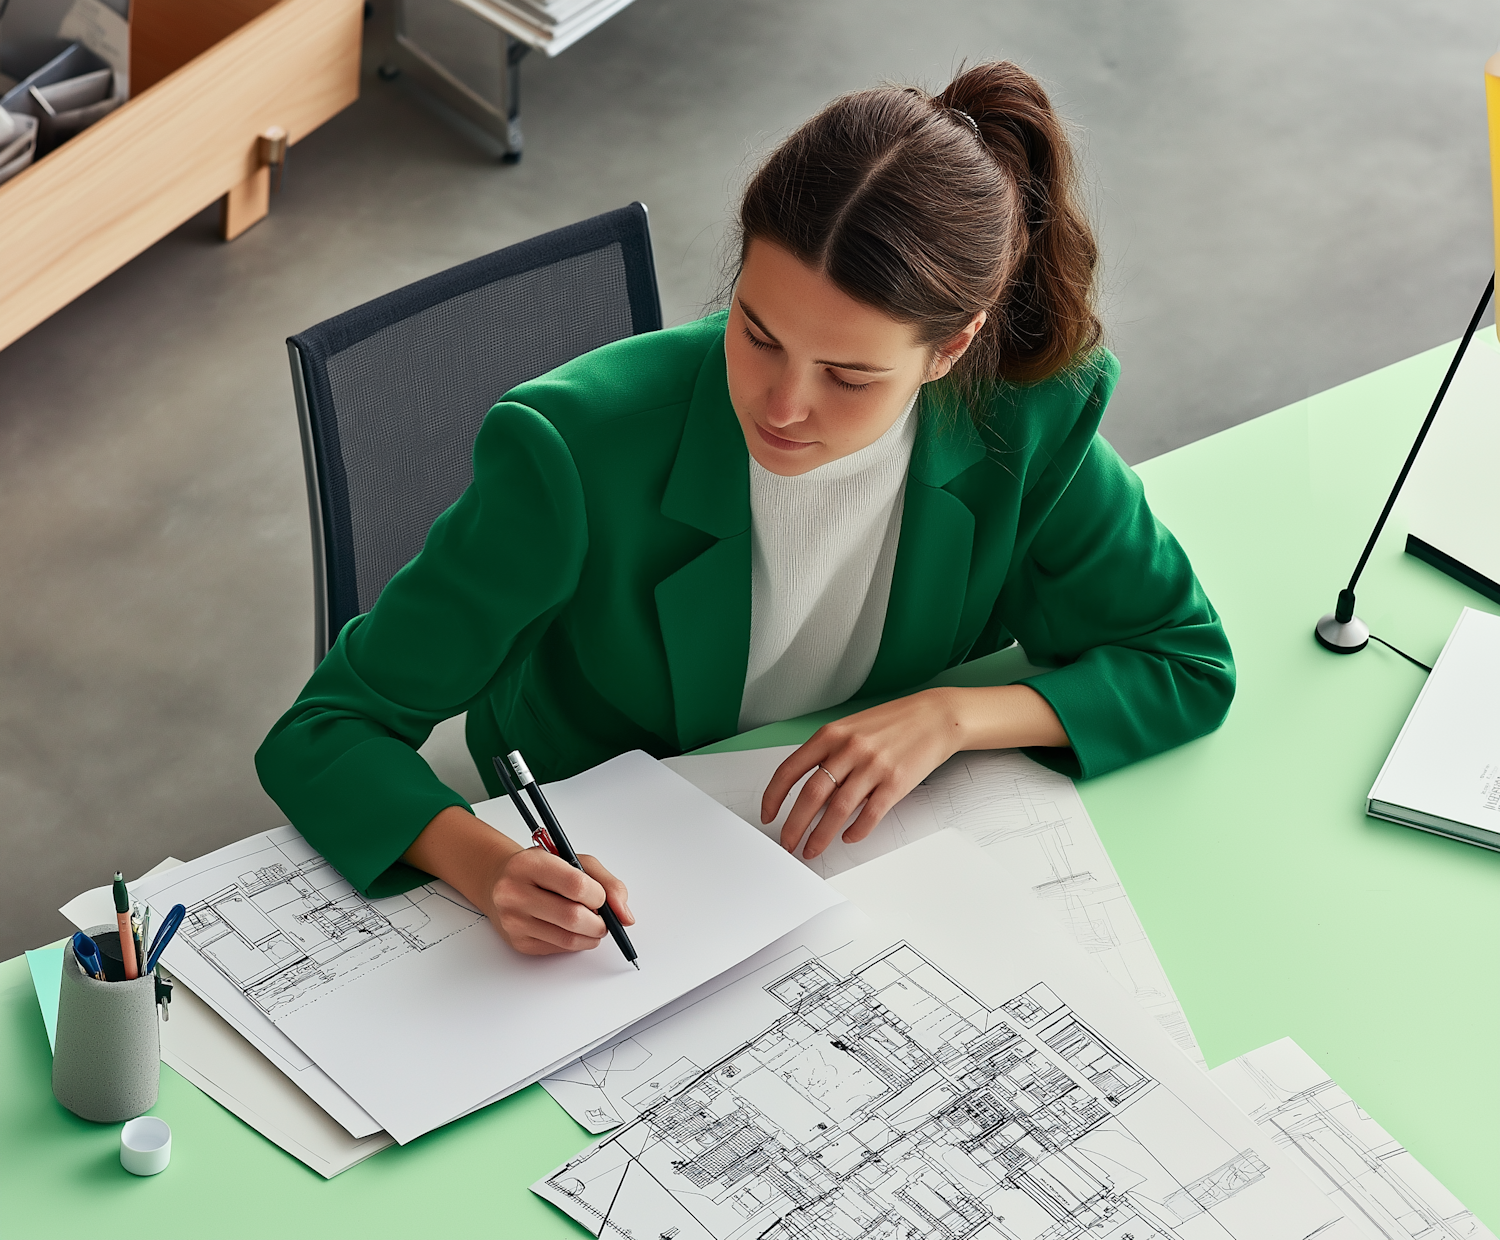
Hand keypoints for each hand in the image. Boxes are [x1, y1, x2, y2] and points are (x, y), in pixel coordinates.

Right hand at [402, 806, 633, 955]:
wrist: (498, 881)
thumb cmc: (541, 869)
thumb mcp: (573, 860)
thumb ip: (605, 881)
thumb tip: (626, 916)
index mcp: (529, 864)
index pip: (575, 885)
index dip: (599, 895)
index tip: (601, 897)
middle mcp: (514, 892)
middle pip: (573, 917)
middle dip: (600, 922)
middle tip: (603, 919)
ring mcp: (513, 920)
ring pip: (568, 938)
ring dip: (591, 936)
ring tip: (593, 925)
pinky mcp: (517, 942)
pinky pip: (558, 949)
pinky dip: (576, 943)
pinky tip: (574, 930)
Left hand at [762, 689, 965, 860]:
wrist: (934, 717)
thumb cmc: (892, 723)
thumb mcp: (851, 729)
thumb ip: (828, 755)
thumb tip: (809, 791)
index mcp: (831, 735)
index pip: (790, 770)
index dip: (774, 797)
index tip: (768, 815)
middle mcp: (849, 749)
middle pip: (811, 795)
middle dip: (794, 825)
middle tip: (787, 843)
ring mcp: (873, 766)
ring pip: (838, 810)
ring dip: (820, 836)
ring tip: (812, 849)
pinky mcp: (895, 783)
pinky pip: (870, 815)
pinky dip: (856, 831)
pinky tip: (848, 837)